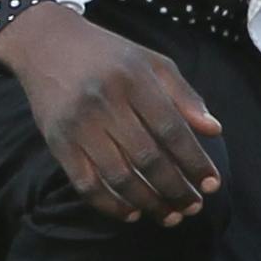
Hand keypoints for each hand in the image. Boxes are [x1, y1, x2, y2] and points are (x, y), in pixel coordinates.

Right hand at [0, 2, 222, 222]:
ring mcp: (78, 124)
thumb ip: (184, 95)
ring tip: (169, 216)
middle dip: (175, 189)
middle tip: (193, 208)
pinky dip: (110, 204)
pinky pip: (86, 183)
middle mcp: (105, 102)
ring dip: (148, 202)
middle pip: (147, 158)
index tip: (212, 185)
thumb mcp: (151, 62)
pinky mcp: (57, 142)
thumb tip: (214, 130)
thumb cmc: (109, 54)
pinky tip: (132, 213)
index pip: (172, 129)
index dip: (195, 161)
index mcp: (134, 79)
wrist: (46, 43)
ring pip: (119, 176)